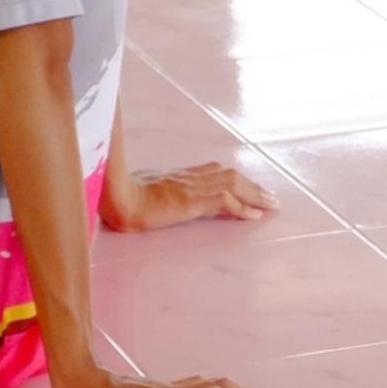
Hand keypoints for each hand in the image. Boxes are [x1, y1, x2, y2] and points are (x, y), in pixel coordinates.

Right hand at [102, 163, 278, 231]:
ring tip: (271, 205)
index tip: (249, 188)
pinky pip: (225, 201)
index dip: (235, 179)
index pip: (214, 172)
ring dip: (255, 195)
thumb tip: (149, 199)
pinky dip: (243, 207)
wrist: (114, 200)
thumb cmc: (118, 198)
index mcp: (177, 175)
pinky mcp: (192, 200)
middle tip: (271, 198)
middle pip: (229, 176)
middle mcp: (189, 177)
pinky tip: (254, 215)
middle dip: (253, 186)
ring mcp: (191, 187)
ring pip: (233, 185)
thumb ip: (152, 189)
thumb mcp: (139, 189)